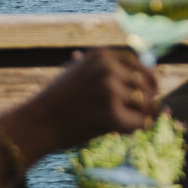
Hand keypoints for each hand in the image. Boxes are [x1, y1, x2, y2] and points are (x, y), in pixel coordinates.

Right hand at [22, 47, 160, 149]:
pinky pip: (140, 123)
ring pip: (146, 104)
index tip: (149, 92)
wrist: (37, 123)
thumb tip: (145, 70)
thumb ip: (106, 70)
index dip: (147, 80)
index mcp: (102, 55)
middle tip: (138, 113)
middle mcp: (108, 69)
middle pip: (147, 84)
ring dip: (139, 116)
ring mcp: (111, 91)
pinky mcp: (112, 115)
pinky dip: (133, 129)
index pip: (139, 64)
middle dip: (147, 100)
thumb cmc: (58, 101)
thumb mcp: (78, 73)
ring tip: (122, 123)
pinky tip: (117, 131)